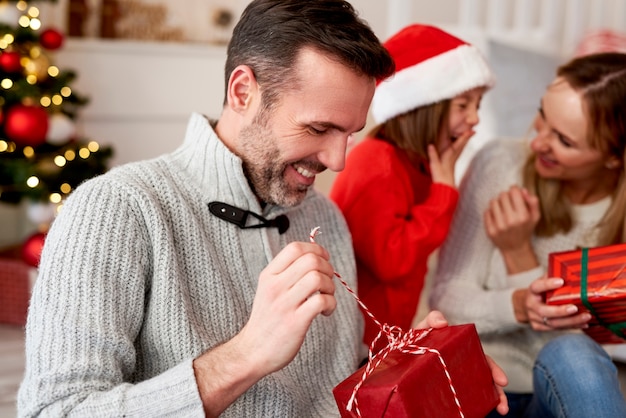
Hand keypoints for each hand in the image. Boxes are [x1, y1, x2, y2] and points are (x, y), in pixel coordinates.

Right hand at [240, 241, 337, 372]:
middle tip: (326, 282)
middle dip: (327, 268)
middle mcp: (275, 286)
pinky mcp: (295, 322)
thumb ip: (286, 273)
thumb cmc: (267, 320)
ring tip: (326, 297)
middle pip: (311, 260)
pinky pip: (321, 301)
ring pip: (317, 278)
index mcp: (269, 275)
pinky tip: (325, 312)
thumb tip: (315, 256)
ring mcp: (284, 304)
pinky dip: (331, 304)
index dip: (315, 249)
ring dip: (330, 286)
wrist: (253, 352)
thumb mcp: (268, 289)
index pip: (294, 248)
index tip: (323, 259)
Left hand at [416, 311, 508, 414]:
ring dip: (491, 402)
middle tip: (503, 406)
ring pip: (477, 391)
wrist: (396, 359)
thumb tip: (443, 322)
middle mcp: (462, 366)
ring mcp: (454, 380)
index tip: (502, 381)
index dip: (493, 369)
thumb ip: (432, 319)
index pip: (482, 359)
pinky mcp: (446, 392)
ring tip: (499, 412)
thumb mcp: (422, 328)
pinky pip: (462, 401)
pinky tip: (476, 415)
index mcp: (461, 351)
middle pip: (484, 378)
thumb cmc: (414, 341)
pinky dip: (472, 408)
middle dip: (497, 391)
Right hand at [428, 129, 473, 186]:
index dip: (465, 137)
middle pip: (462, 145)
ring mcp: (453, 160)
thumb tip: (430, 145)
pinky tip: (458, 147)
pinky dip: (460, 147)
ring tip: (468, 136)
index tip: (471, 131)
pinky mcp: (451, 163)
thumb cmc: (440, 176)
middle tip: (473, 130)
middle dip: (467, 137)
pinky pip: (458, 152)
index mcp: (450, 155)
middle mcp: (453, 156)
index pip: (459, 144)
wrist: (445, 186)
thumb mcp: (434, 165)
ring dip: (464, 142)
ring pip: (460, 149)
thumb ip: (432, 154)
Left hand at [484, 185, 539, 251]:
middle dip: (506, 196)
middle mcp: (510, 221)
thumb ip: (533, 202)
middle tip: (509, 202)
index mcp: (523, 216)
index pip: (514, 192)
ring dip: (498, 203)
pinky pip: (486, 211)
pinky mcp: (490, 230)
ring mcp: (499, 226)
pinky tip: (497, 216)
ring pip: (493, 202)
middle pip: (503, 195)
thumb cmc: (525, 229)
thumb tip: (522, 190)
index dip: (514, 190)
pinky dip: (491, 212)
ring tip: (503, 209)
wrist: (515, 248)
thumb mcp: (535, 216)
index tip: (515, 193)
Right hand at [525, 275, 591, 329]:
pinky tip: (583, 324)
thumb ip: (555, 276)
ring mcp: (534, 318)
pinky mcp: (539, 327)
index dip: (547, 284)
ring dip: (571, 321)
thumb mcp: (545, 282)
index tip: (561, 281)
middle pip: (544, 311)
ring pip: (553, 323)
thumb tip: (576, 269)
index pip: (537, 287)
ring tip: (586, 316)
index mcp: (532, 291)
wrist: (528, 306)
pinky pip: (556, 329)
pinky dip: (571, 327)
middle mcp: (531, 305)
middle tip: (575, 308)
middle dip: (561, 311)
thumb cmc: (542, 292)